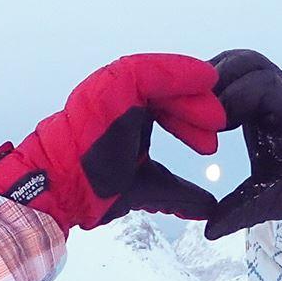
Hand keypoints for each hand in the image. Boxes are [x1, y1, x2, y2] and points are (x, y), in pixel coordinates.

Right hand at [0, 53, 223, 230]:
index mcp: (127, 116)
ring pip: (162, 79)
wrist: (62, 192)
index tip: (210, 141)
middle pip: (168, 92)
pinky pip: (151, 71)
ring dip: (191, 95)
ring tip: (215, 116)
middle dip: (196, 108)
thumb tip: (208, 209)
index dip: (190, 120)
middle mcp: (118, 98)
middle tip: (220, 126)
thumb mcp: (149, 187)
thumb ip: (179, 194)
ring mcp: (113, 89)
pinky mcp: (111, 85)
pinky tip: (205, 79)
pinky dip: (179, 72)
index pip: (166, 108)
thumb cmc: (93, 188)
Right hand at [202, 50, 281, 240]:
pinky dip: (219, 77)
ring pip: (243, 60)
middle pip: (250, 63)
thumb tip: (208, 230)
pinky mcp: (268, 85)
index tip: (212, 127)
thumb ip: (239, 213)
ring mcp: (279, 85)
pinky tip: (202, 102)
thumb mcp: (271, 202)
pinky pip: (241, 67)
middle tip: (193, 111)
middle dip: (217, 82)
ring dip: (215, 76)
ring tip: (193, 105)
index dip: (233, 100)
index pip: (263, 88)